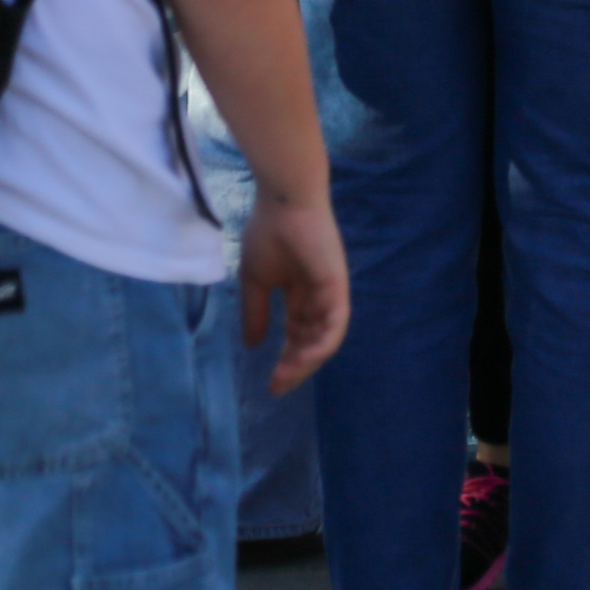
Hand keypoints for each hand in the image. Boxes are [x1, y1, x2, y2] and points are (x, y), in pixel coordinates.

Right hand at [241, 192, 348, 394]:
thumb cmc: (268, 233)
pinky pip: (334, 325)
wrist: (283, 203)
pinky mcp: (337, 288)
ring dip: (306, 362)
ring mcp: (330, 293)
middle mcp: (318, 297)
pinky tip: (302, 359)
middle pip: (311, 342)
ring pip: (324, 339)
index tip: (270, 382)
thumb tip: (252, 346)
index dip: (286, 359)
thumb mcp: (255, 281)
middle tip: (277, 387)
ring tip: (284, 377)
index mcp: (300, 294)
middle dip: (295, 367)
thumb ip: (255, 312)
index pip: (297, 335)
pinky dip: (320, 346)